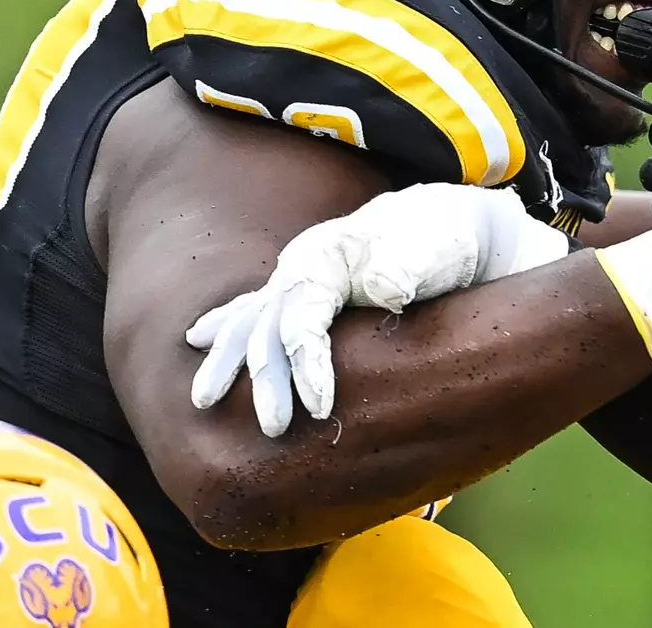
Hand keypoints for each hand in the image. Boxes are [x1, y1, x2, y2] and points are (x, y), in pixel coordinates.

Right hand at [184, 182, 568, 434]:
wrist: (454, 223)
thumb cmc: (446, 238)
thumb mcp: (437, 248)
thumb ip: (409, 266)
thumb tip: (387, 287)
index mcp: (328, 254)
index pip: (303, 316)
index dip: (307, 363)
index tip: (322, 409)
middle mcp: (305, 264)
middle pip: (269, 325)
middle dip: (265, 378)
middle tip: (273, 428)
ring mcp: (302, 277)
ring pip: (252, 320)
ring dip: (229, 360)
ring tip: (201, 401)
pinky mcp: (310, 292)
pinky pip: (256, 310)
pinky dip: (228, 324)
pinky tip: (197, 338)